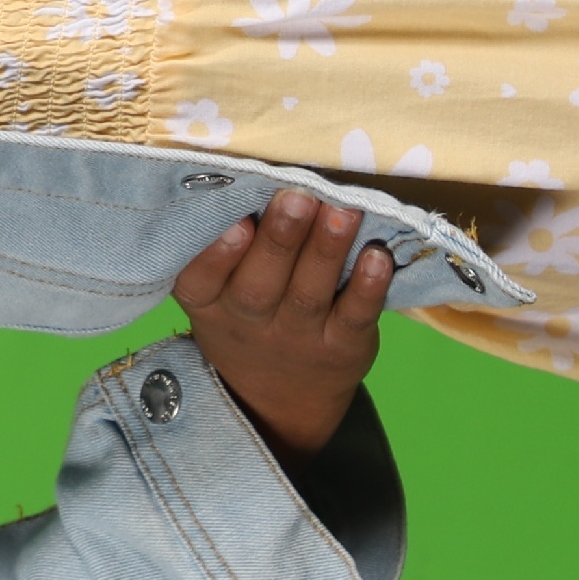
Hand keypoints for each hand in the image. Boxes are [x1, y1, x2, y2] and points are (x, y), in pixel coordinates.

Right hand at [170, 189, 391, 462]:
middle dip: (279, 239)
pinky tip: (377, 256)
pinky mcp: (343, 348)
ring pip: (309, 295)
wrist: (280, 402)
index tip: (238, 222)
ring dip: (326, 250)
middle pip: (259, 287)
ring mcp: (299, 339)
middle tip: (298, 196)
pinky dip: (368, 288)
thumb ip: (227, 250)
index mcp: (210, 305)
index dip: (217, 255)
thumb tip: (249, 177)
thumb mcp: (217, 299)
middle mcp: (251, 324)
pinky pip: (355, 318)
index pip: (201, 282)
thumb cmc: (248, 322)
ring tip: (342, 210)